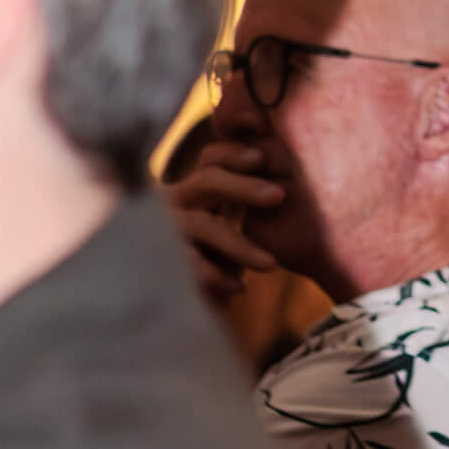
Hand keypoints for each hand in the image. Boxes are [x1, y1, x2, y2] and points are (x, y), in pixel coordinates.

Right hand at [163, 142, 285, 298]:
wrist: (187, 295)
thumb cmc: (217, 253)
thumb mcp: (231, 222)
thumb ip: (252, 199)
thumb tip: (286, 185)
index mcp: (197, 187)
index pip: (212, 159)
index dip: (234, 153)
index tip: (262, 158)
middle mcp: (177, 201)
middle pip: (207, 181)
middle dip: (243, 187)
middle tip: (280, 195)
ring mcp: (166, 230)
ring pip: (203, 226)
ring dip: (239, 244)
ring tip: (271, 264)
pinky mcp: (162, 263)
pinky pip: (190, 265)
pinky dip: (216, 276)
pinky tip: (239, 287)